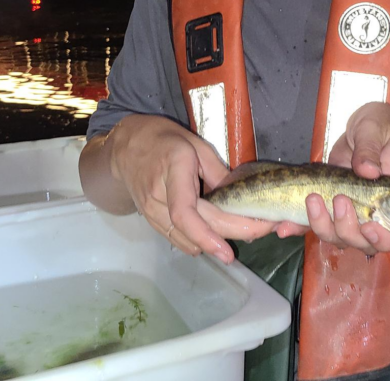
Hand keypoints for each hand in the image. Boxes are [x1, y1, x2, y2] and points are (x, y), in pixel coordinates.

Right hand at [108, 116, 276, 263]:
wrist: (126, 147)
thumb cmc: (163, 139)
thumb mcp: (196, 144)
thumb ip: (217, 171)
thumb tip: (239, 197)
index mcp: (173, 171)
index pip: (185, 213)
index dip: (206, 235)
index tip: (228, 251)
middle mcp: (158, 197)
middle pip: (193, 229)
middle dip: (230, 236)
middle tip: (263, 230)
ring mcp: (152, 213)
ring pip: (185, 240)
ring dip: (215, 243)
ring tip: (247, 233)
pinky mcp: (152, 221)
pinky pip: (177, 238)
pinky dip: (200, 241)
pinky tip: (219, 239)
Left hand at [304, 102, 389, 254]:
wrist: (364, 130)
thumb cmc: (380, 129)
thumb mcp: (378, 132)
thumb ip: (372, 150)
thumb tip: (368, 171)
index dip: (382, 238)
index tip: (368, 225)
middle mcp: (374, 215)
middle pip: (362, 241)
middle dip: (346, 228)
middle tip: (338, 199)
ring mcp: (350, 214)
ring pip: (336, 236)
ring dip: (321, 225)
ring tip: (312, 198)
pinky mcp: (328, 208)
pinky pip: (313, 224)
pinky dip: (298, 227)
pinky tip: (284, 226)